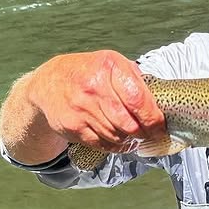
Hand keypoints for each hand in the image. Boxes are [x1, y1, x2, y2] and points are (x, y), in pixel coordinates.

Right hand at [27, 50, 164, 151]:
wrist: (48, 83)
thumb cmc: (87, 72)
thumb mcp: (112, 63)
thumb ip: (135, 79)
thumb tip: (159, 103)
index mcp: (109, 67)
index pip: (138, 100)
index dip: (153, 118)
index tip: (160, 126)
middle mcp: (94, 87)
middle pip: (129, 124)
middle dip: (143, 132)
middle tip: (149, 133)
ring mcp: (81, 109)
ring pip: (116, 136)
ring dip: (129, 140)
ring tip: (133, 135)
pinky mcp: (73, 126)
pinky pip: (102, 144)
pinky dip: (114, 146)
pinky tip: (119, 140)